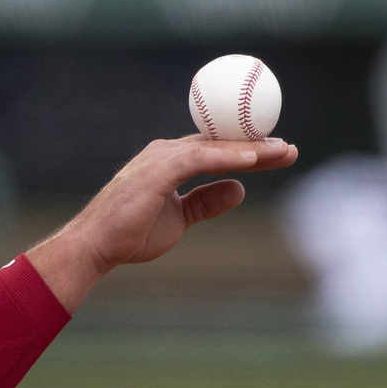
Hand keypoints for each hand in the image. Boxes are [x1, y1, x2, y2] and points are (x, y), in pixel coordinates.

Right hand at [26, 135, 297, 312]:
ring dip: (249, 148)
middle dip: (256, 144)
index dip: (248, 150)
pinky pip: (199, 159)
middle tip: (289, 148)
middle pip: (220, 143)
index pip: (216, 150)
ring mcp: (160, 159)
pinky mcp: (157, 170)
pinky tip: (252, 160)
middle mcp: (166, 154)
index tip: (278, 155)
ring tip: (280, 152)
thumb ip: (206, 201)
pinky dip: (226, 157)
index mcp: (170, 163)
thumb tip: (240, 190)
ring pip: (214, 147)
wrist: (97, 244)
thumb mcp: (180, 218)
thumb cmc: (130, 232)